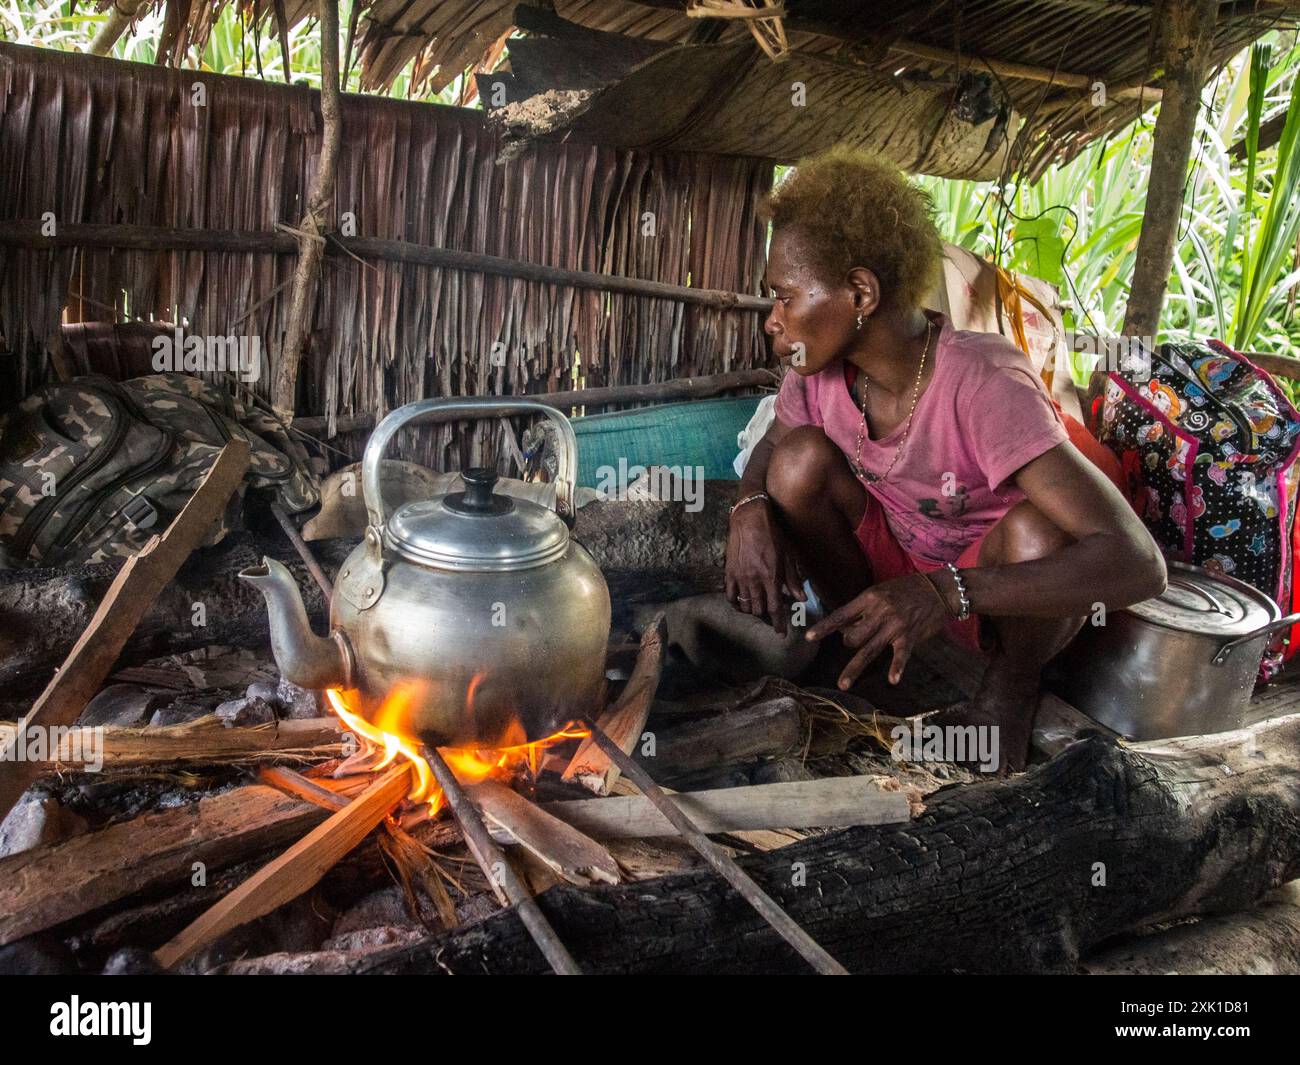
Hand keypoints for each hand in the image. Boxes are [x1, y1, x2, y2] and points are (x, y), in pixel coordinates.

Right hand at [724, 500, 804, 634]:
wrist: (749, 519)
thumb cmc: (772, 535)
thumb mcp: (787, 555)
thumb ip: (792, 579)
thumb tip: (801, 598)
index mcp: (771, 577)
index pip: (775, 609)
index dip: (779, 624)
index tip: (781, 633)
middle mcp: (754, 580)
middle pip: (759, 610)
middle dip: (766, 615)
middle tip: (771, 613)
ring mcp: (739, 577)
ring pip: (745, 605)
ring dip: (753, 609)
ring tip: (758, 606)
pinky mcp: (729, 572)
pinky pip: (730, 595)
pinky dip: (736, 603)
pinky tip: (741, 602)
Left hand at [805, 573, 950, 688]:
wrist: (939, 590)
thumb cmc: (907, 590)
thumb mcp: (881, 592)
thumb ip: (863, 609)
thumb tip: (844, 626)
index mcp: (869, 599)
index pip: (841, 615)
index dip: (824, 628)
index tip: (807, 638)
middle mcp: (879, 613)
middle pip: (852, 637)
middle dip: (847, 644)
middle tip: (852, 643)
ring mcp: (894, 626)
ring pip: (868, 650)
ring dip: (853, 669)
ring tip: (843, 685)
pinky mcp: (910, 637)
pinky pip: (900, 656)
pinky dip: (897, 668)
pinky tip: (892, 681)